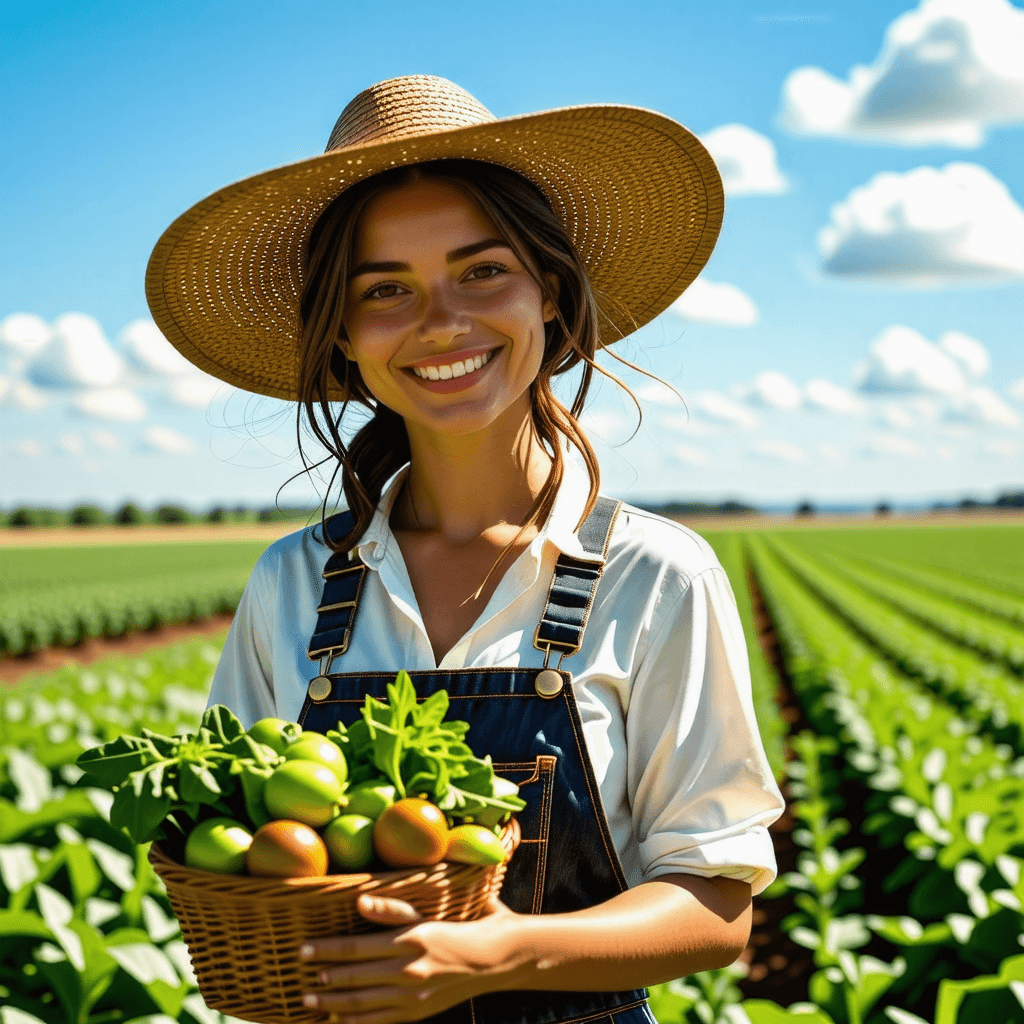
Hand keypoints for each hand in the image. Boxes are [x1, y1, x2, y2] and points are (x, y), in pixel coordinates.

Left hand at [301, 891, 521, 1023]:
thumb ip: (392, 910)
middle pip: (354, 977)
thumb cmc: (461, 925)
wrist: (496, 958)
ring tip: (309, 1000)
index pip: (356, 948)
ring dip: (332, 1002)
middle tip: (298, 977)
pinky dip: (355, 1020)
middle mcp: (408, 970)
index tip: (303, 949)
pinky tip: (337, 1018)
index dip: (327, 950)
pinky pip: (379, 1020)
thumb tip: (359, 904)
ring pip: (362, 1003)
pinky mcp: (417, 1012)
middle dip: (323, 978)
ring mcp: (412, 996)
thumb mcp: (428, 913)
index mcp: (409, 941)